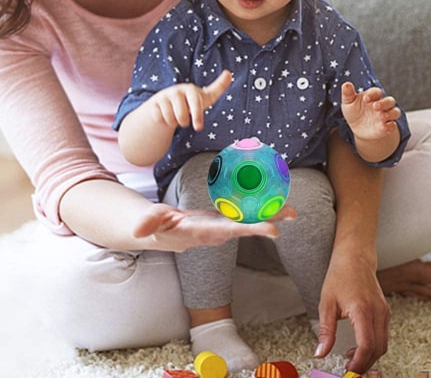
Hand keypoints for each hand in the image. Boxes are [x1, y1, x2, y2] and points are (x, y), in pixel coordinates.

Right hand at [133, 202, 296, 252]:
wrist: (164, 233)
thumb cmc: (158, 226)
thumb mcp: (151, 222)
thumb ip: (148, 223)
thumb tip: (138, 230)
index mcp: (203, 232)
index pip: (230, 231)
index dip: (250, 229)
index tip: (272, 230)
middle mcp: (218, 232)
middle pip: (246, 227)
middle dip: (269, 221)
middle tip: (292, 214)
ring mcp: (223, 227)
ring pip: (249, 220)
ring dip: (270, 214)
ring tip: (292, 208)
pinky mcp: (224, 220)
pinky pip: (244, 213)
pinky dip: (259, 206)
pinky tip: (273, 198)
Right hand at [149, 69, 231, 130]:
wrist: (167, 103)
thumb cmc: (190, 101)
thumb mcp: (205, 96)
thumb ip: (218, 87)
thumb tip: (229, 73)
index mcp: (189, 89)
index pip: (195, 103)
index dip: (197, 115)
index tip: (199, 128)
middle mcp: (176, 91)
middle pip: (181, 116)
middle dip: (184, 122)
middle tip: (185, 120)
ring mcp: (163, 97)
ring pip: (170, 119)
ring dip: (173, 122)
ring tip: (175, 116)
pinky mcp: (153, 104)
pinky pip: (160, 119)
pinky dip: (163, 122)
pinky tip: (165, 116)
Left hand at [315, 252, 389, 373]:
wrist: (354, 257)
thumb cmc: (339, 275)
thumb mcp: (327, 303)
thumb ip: (326, 330)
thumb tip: (320, 353)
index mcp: (363, 309)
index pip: (366, 345)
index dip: (358, 362)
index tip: (348, 371)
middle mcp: (378, 312)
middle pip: (378, 349)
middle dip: (364, 364)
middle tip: (349, 370)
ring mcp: (385, 312)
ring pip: (383, 345)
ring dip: (369, 356)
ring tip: (351, 359)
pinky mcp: (386, 311)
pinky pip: (383, 335)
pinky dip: (373, 346)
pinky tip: (358, 346)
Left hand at [341, 82, 400, 140]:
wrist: (356, 127)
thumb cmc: (354, 111)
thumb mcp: (348, 102)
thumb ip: (348, 94)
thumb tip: (346, 84)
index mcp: (372, 96)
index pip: (377, 92)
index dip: (373, 94)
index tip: (365, 99)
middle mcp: (382, 105)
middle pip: (390, 101)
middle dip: (385, 103)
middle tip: (375, 106)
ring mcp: (386, 116)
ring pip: (395, 112)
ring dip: (391, 114)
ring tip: (382, 116)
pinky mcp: (387, 127)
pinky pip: (393, 125)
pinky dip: (390, 126)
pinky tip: (384, 127)